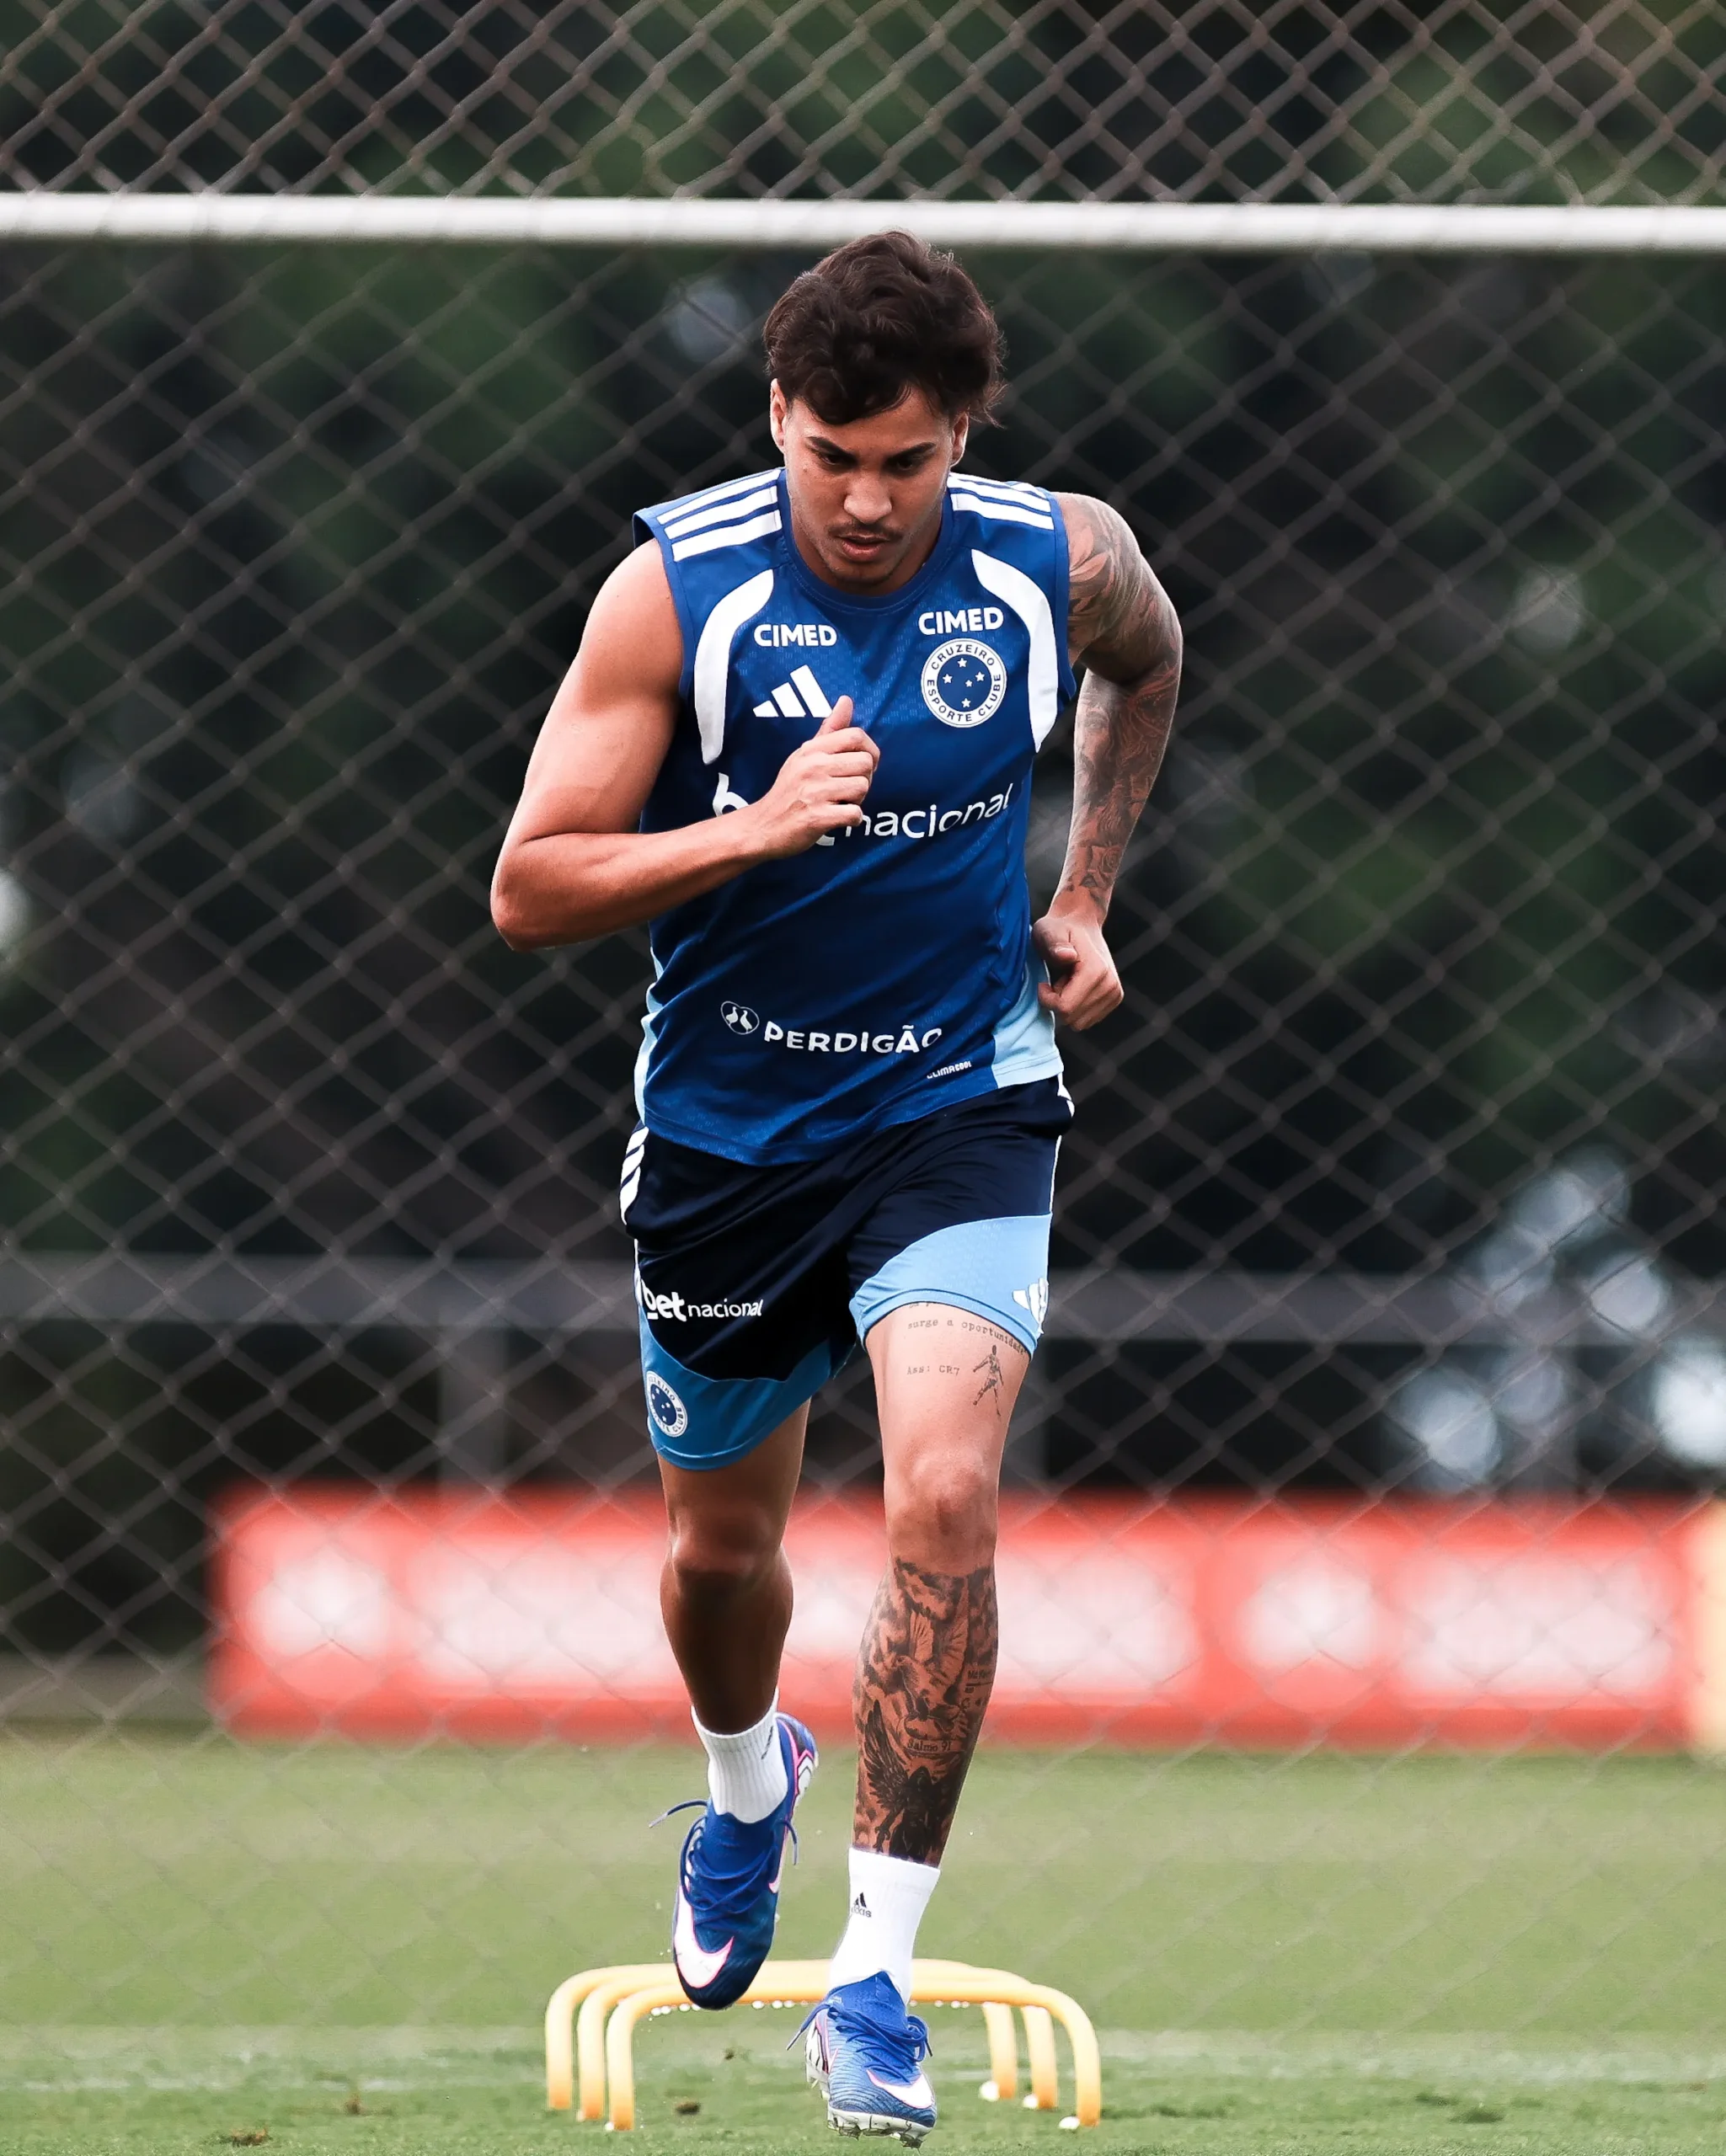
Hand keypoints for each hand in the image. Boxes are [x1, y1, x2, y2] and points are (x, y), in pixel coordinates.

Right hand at [743, 696, 878, 857]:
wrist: (762, 826)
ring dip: (857, 800)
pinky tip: (838, 819)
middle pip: (865, 763)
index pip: (856, 735)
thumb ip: (829, 730)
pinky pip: (855, 813)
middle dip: (864, 779)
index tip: (860, 766)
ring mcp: (814, 791)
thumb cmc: (788, 791)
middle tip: (847, 789)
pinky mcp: (817, 816)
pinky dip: (852, 820)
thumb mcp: (804, 756)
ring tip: (839, 803)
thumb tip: (847, 700)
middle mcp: (813, 766)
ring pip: (862, 787)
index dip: (869, 751)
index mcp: (812, 750)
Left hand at [1032, 906, 1121, 1029]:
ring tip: (1067, 981)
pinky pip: (1087, 1020)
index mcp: (1096, 971)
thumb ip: (1054, 943)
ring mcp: (1115, 993)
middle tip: (1057, 980)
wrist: (1081, 923)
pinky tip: (1075, 986)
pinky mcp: (1114, 998)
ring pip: (1080, 1023)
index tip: (1043, 983)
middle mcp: (1111, 985)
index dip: (1047, 999)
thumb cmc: (1059, 928)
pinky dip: (1077, 1006)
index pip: (1065, 1008)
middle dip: (1058, 1003)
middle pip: (1073, 1019)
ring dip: (1067, 1005)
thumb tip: (1067, 956)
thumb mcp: (1048, 931)